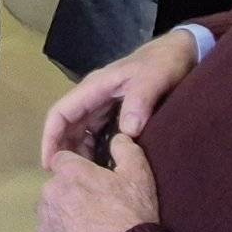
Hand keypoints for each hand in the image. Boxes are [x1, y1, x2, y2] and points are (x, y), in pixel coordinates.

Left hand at [37, 134, 159, 231]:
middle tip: (98, 203)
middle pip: (59, 182)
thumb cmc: (131, 213)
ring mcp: (45, 214)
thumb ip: (125, 148)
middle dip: (73, 188)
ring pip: (53, 203)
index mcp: (69, 170)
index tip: (95, 180)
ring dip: (66, 208)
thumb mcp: (138, 175)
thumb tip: (118, 136)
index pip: (65, 159)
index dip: (80, 168)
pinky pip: (51, 226)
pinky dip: (62, 228)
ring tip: (91, 221)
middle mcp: (50, 188)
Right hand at [41, 28, 200, 168]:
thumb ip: (140, 102)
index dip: (50, 138)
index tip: (49, 165)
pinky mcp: (115, 109)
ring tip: (81, 177)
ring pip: (80, 130)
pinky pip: (96, 131)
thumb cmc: (164, 62)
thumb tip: (127, 132)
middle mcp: (94, 95)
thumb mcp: (154, 79)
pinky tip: (100, 167)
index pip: (60, 113)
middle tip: (65, 179)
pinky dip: (93, 148)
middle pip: (66, 124)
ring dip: (76, 151)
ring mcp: (104, 102)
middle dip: (62, 150)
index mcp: (94, 87)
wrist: (181, 51)